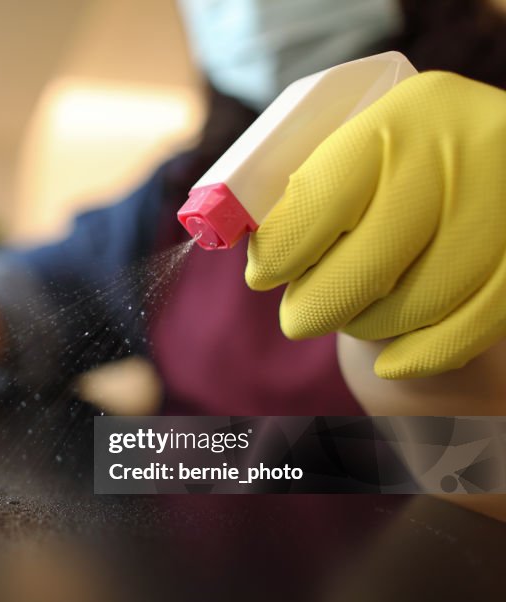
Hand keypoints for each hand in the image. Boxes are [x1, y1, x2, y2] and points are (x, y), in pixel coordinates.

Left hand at [246, 72, 505, 378]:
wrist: (484, 151)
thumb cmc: (393, 163)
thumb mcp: (352, 149)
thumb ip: (301, 192)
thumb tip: (245, 244)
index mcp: (399, 115)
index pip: (320, 200)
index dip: (280, 253)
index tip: (264, 275)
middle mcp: (461, 150)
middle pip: (370, 263)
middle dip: (318, 305)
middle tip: (300, 317)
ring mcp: (503, 201)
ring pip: (420, 302)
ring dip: (370, 326)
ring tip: (353, 315)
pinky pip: (473, 325)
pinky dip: (423, 354)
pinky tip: (392, 362)